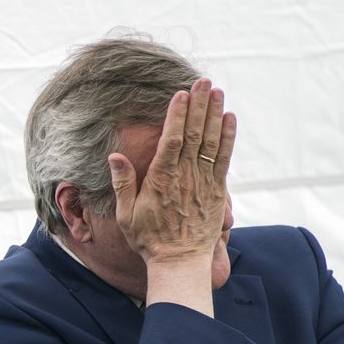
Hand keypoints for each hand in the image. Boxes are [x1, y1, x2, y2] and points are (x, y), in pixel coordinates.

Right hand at [107, 78, 235, 266]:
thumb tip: (114, 156)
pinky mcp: (217, 191)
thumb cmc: (149, 239)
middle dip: (199, 106)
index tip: (181, 94)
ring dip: (215, 114)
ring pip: (212, 142)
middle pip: (195, 134)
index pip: (172, 140)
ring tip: (217, 91)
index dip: (178, 115)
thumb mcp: (126, 214)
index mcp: (161, 180)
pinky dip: (228, 137)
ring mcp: (204, 183)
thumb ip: (122, 183)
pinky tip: (229, 118)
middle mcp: (185, 178)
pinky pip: (224, 159)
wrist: (179, 262)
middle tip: (203, 81)